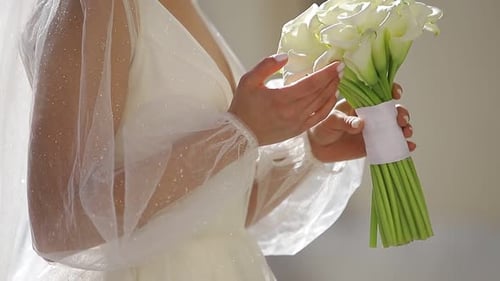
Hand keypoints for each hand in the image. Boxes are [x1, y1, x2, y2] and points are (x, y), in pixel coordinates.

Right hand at [228, 54, 343, 144]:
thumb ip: (266, 66)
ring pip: (321, 104)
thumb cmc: (244, 106)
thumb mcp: (248, 81)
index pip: (311, 83)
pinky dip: (328, 106)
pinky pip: (319, 117)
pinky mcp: (299, 130)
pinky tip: (332, 97)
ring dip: (332, 90)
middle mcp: (293, 111)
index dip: (326, 73)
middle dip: (332, 79)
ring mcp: (298, 122)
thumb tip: (285, 57)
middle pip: (320, 93)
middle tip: (341, 68)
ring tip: (338, 79)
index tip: (337, 64)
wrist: (241, 134)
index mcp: (282, 98)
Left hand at [308, 83, 415, 161]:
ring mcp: (375, 130)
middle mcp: (372, 114)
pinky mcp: (375, 145)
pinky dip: (403, 145)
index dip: (391, 90)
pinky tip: (409, 146)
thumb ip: (345, 121)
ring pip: (396, 126)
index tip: (396, 93)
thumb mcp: (331, 120)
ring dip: (405, 127)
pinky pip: (391, 144)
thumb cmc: (322, 127)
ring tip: (406, 132)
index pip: (380, 92)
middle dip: (401, 112)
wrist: (318, 147)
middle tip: (401, 119)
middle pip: (393, 110)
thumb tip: (360, 124)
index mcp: (361, 102)